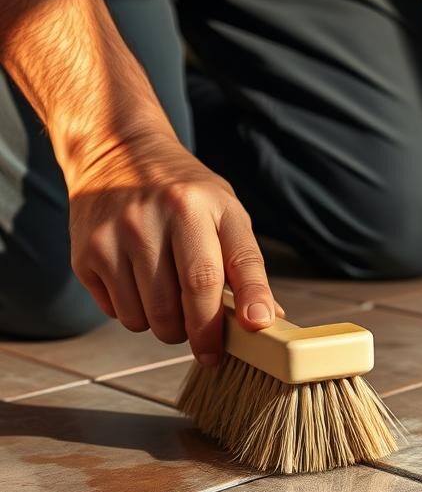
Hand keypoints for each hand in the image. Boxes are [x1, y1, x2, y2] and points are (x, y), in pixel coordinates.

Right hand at [68, 132, 284, 363]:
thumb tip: (264, 317)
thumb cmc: (182, 193)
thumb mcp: (224, 212)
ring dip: (166, 327)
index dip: (249, 301)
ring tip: (170, 301)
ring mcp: (116, 235)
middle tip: (205, 338)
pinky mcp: (87, 253)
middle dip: (202, 333)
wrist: (117, 152)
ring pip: (149, 318)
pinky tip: (139, 286)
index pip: (232, 264)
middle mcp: (157, 216)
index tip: (256, 328)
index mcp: (199, 205)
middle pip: (189, 299)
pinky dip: (135, 314)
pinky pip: (117, 313)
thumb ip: (245, 263)